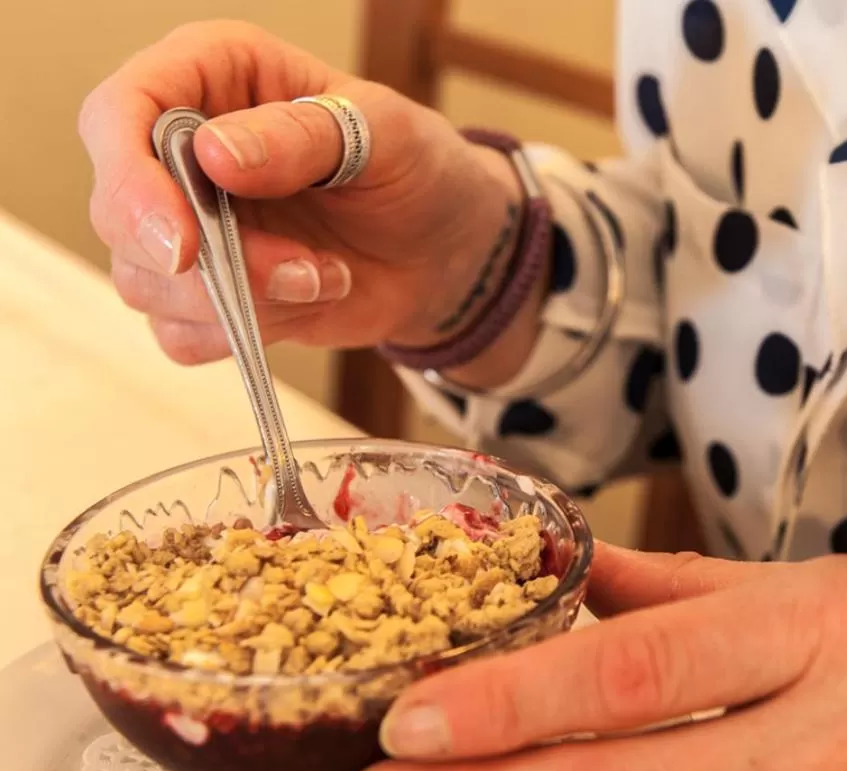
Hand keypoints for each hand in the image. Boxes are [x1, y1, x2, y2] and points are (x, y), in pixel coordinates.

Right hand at [80, 21, 531, 370]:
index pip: (119, 113)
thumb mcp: (385, 132)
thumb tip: (215, 155)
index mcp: (212, 77)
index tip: (179, 239)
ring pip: (148, 285)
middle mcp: (181, 150)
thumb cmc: (415, 167)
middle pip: (119, 213)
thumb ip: (302, 136)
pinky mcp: (208, 293)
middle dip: (201, 260)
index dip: (129, 179)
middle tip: (293, 269)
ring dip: (243, 298)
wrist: (445, 247)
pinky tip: (313, 295)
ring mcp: (189, 227)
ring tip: (325, 273)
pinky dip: (250, 331)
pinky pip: (184, 334)